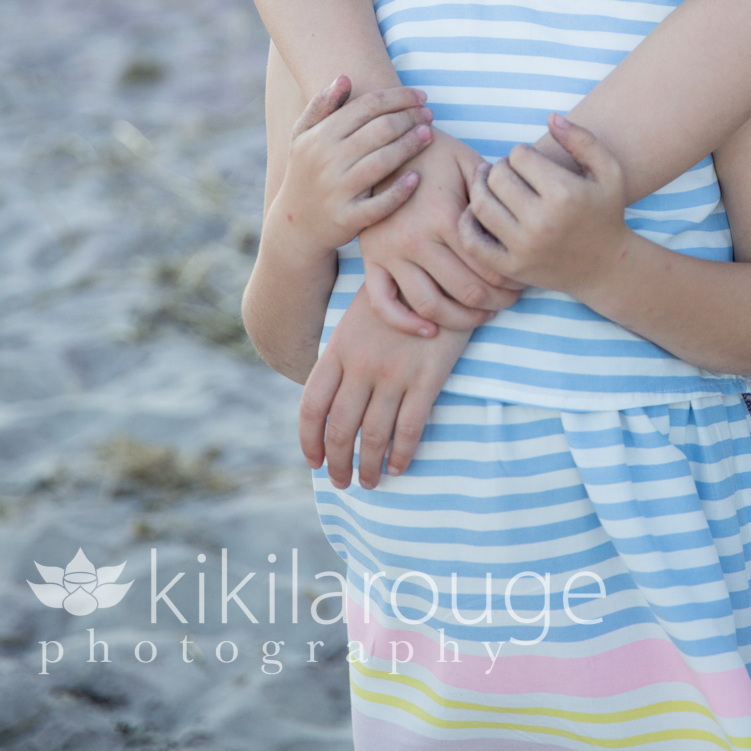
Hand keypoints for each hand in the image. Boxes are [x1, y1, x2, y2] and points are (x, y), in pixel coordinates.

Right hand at [270, 76, 431, 258]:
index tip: (421, 96)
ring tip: (430, 135)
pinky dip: (399, 191)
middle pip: (380, 130)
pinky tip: (416, 178)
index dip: (399, 97)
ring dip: (411, 145)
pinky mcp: (347, 219)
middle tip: (429, 114)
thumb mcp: (302, 135)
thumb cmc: (307, 170)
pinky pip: (379, 204)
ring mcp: (337, 191)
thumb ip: (321, 104)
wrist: (294, 224)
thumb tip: (345, 78)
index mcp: (319, 136)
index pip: (367, 106)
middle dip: (410, 118)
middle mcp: (326, 161)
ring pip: (383, 162)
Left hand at [299, 282, 470, 489]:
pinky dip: (403, 454)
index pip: (312, 405)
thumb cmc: (400, 292)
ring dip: (370, 466)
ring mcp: (394, 373)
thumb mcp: (359, 316)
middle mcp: (361, 365)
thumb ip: (345, 353)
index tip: (314, 461)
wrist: (441, 268)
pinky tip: (401, 466)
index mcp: (339, 348)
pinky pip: (410, 428)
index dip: (309, 440)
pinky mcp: (427, 377)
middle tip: (342, 482)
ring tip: (370, 481)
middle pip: (340, 429)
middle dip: (338, 463)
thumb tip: (333, 394)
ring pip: (374, 435)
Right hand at [358, 132, 521, 334]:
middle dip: (496, 302)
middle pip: (466, 291)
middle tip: (511, 301)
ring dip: (462, 320)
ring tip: (481, 315)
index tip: (523, 281)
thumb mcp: (468, 162)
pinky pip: (383, 304)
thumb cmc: (433, 152)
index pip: (488, 265)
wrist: (383, 146)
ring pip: (430, 306)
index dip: (512, 280)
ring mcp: (390, 253)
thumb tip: (517, 227)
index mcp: (444, 217)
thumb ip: (493, 193)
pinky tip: (430, 331)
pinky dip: (405, 324)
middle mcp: (416, 240)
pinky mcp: (371, 259)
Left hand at [458, 114, 628, 296]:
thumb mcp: (608, 170)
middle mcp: (541, 222)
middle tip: (510, 172)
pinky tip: (478, 211)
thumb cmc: (606, 212)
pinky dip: (467, 222)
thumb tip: (550, 117)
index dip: (522, 152)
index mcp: (564, 194)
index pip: (518, 155)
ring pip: (480, 204)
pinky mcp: (511, 268)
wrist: (606, 267)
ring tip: (492, 185)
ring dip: (481, 188)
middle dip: (501, 168)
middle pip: (497, 177)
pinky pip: (472, 240)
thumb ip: (582, 138)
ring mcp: (523, 248)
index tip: (531, 161)